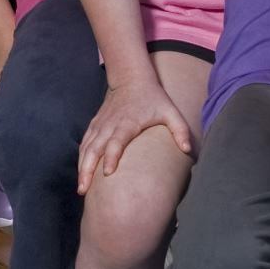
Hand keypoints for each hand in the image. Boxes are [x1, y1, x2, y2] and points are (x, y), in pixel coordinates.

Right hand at [76, 74, 190, 192]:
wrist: (131, 78)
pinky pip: (85, 143)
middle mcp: (110, 125)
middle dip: (87, 169)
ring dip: (82, 167)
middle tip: (84, 190)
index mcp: (127, 123)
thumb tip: (188, 150)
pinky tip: (81, 173)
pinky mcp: (95, 125)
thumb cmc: (153, 98)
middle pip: (94, 148)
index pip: (116, 142)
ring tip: (81, 188)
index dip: (111, 157)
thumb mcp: (170, 111)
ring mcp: (100, 125)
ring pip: (86, 148)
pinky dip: (81, 158)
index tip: (107, 173)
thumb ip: (180, 130)